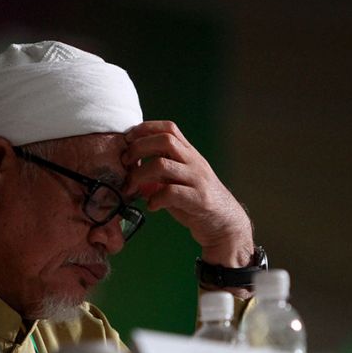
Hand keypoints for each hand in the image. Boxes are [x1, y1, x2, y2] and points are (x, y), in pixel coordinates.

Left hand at [122, 121, 253, 266]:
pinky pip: (171, 192)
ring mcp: (197, 180)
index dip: (145, 128)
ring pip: (162, 164)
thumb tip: (131, 172)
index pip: (169, 128)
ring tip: (131, 188)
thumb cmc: (197, 202)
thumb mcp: (178, 181)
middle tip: (125, 163)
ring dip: (139, 175)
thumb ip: (159, 174)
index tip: (127, 139)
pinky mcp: (199, 200)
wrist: (226, 224)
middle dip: (138, 148)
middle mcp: (194, 162)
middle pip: (164, 140)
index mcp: (189, 154)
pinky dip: (154, 199)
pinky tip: (151, 206)